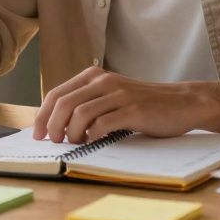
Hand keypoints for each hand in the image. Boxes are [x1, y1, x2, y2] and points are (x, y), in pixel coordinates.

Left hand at [32, 66, 209, 143]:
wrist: (182, 102)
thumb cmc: (144, 104)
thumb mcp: (111, 96)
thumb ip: (88, 102)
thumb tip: (56, 125)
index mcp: (94, 76)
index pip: (57, 93)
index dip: (42, 115)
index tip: (38, 134)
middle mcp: (103, 80)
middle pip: (63, 103)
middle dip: (52, 126)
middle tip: (53, 142)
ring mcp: (118, 94)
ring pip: (80, 114)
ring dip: (72, 134)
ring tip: (76, 144)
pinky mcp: (133, 110)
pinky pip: (103, 124)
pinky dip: (93, 136)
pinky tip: (94, 142)